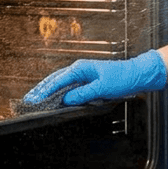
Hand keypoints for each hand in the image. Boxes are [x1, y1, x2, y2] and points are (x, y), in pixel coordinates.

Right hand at [23, 49, 167, 105]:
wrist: (138, 74)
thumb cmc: (123, 77)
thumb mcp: (102, 88)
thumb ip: (83, 94)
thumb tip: (66, 100)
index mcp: (81, 68)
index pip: (57, 81)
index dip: (44, 91)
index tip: (33, 100)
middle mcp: (80, 69)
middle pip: (55, 79)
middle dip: (41, 90)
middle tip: (28, 100)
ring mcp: (84, 74)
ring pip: (61, 82)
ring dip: (49, 90)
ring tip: (37, 99)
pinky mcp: (89, 80)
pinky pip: (70, 85)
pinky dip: (60, 91)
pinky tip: (57, 97)